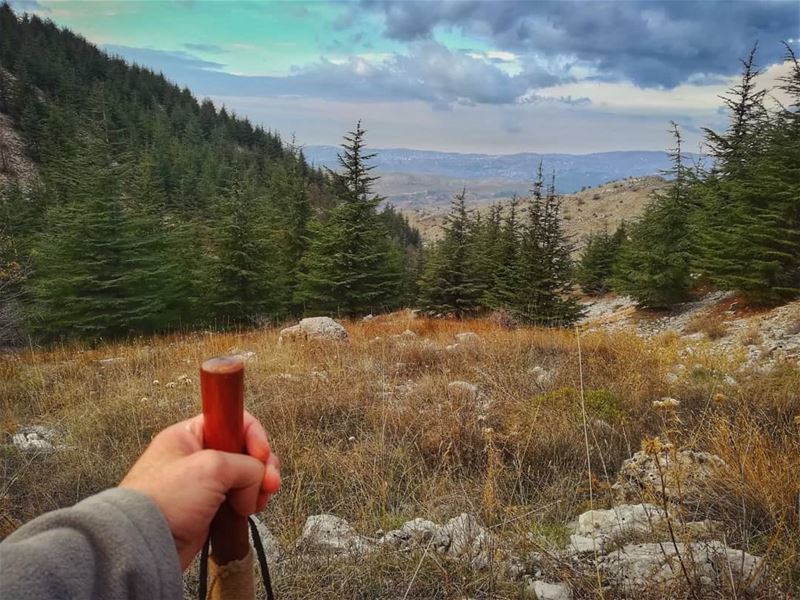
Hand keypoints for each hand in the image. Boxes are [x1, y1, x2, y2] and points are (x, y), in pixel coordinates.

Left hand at [119, 411, 280, 569]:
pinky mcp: (209, 506)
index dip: (253, 435)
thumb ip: (245, 465)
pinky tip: (250, 509)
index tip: (262, 454)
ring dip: (259, 485)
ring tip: (257, 501)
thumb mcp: (210, 468)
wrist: (144, 545)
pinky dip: (249, 501)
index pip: (233, 420)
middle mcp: (198, 455)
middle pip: (245, 449)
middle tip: (269, 483)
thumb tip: (258, 478)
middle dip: (262, 465)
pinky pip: (239, 496)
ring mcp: (204, 483)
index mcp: (190, 435)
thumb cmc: (164, 501)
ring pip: (246, 474)